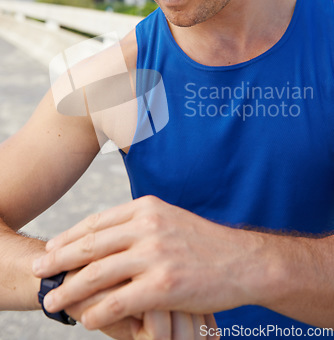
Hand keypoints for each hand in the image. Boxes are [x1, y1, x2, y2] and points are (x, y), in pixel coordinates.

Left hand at [33, 196, 260, 329]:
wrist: (243, 261)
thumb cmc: (204, 243)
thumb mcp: (170, 219)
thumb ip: (139, 222)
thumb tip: (106, 235)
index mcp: (147, 208)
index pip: (98, 221)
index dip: (70, 236)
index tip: (52, 247)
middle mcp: (148, 226)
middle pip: (91, 245)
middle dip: (59, 260)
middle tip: (38, 270)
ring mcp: (155, 254)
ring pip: (97, 274)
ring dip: (70, 290)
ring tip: (53, 301)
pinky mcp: (164, 284)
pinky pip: (119, 302)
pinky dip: (98, 312)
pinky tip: (86, 320)